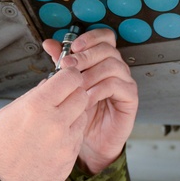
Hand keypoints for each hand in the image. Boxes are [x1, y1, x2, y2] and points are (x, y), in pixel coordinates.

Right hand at [0, 68, 87, 180]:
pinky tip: (53, 140)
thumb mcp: (8, 114)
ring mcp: (65, 143)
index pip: (70, 78)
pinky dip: (70, 134)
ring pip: (83, 116)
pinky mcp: (70, 159)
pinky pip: (78, 137)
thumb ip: (33, 96)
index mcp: (36, 107)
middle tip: (63, 97)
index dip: (69, 75)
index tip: (66, 78)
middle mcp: (55, 123)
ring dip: (73, 114)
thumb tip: (49, 84)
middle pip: (82, 95)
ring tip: (54, 121)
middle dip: (74, 93)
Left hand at [43, 28, 137, 173]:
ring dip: (90, 73)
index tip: (73, 46)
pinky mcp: (130, 98)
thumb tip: (49, 44)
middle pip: (108, 49)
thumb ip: (62, 64)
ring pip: (112, 65)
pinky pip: (117, 86)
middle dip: (85, 55)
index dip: (90, 38)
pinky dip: (99, 89)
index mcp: (103, 61)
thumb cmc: (80, 114)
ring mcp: (125, 82)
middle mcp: (116, 68)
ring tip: (76, 86)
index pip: (104, 37)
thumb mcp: (67, 86)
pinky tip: (86, 98)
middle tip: (68, 66)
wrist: (89, 143)